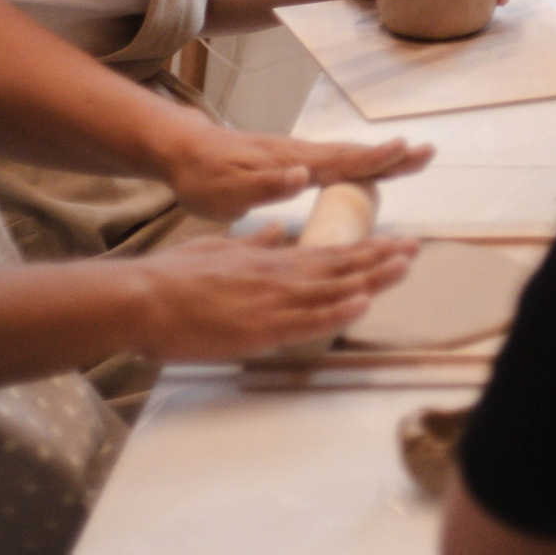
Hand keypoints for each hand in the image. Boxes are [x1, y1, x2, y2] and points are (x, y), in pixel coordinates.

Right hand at [130, 231, 416, 360]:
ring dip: (371, 279)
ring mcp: (270, 301)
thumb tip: (274, 228)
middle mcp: (277, 276)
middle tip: (416, 250)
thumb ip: (252, 241)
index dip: (364, 250)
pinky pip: (306, 321)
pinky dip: (337, 312)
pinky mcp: (257, 327)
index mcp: (269, 261)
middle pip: (339, 267)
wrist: (140, 297)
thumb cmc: (172, 276)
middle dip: (380, 259)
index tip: (394, 244)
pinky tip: (362, 304)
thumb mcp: (219, 247)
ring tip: (404, 267)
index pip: (328, 254)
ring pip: (331, 289)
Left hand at [161, 127, 432, 222]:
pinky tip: (367, 169)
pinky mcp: (292, 161)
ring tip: (411, 157)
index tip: (408, 150)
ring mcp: (298, 156)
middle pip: (354, 155)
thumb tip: (303, 175)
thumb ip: (266, 184)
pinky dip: (359, 163)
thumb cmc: (203, 176)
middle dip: (392, 156)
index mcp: (292, 164)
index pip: (342, 162)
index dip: (376, 159)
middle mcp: (302, 156)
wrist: (182, 151)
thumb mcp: (227, 189)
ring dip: (380, 158)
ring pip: (347, 157)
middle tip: (429, 153)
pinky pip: (335, 162)